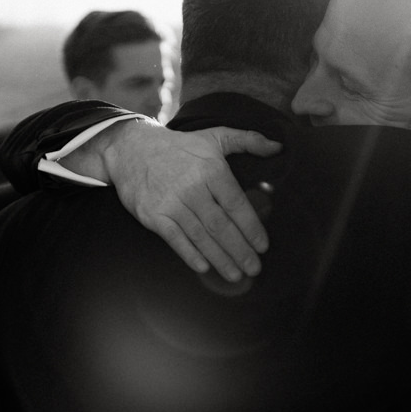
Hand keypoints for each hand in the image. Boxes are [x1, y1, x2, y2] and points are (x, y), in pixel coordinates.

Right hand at [99, 122, 281, 280]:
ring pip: (201, 236)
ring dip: (220, 258)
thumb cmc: (180, 146)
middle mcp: (193, 188)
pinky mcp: (153, 215)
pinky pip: (176, 239)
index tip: (263, 246)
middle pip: (221, 226)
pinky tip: (204, 267)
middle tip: (254, 268)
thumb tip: (278, 147)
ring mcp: (172, 203)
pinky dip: (190, 255)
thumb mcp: (215, 137)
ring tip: (235, 274)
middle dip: (240, 250)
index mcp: (212, 170)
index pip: (237, 204)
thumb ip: (248, 140)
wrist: (132, 149)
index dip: (251, 228)